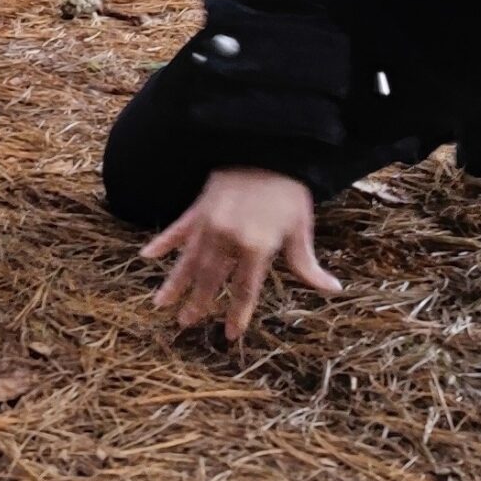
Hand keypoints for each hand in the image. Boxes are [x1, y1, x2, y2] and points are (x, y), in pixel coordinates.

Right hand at [141, 166, 342, 339]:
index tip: (229, 335)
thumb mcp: (301, 228)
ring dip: (175, 282)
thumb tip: (333, 290)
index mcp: (256, 247)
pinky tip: (147, 256)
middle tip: (184, 324)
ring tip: (160, 303)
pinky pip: (179, 228)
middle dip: (198, 303)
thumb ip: (307, 264)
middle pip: (210, 279)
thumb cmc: (289, 189)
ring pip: (189, 259)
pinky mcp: (199, 206)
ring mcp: (210, 222)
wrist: (269, 145)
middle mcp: (228, 238)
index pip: (244, 290)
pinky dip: (163, 242)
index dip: (237, 314)